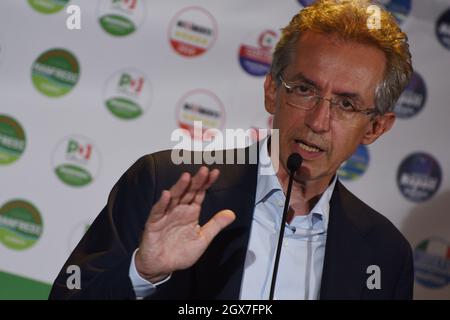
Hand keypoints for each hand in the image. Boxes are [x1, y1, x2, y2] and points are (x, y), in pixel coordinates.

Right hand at [135, 166, 235, 282]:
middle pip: (188, 192)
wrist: (161, 266)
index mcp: (190, 212)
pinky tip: (167, 195)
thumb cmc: (180, 252)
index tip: (215, 173)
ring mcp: (166, 215)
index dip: (206, 183)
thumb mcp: (203, 238)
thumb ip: (216, 225)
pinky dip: (162, 203)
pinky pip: (158, 211)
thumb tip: (231, 214)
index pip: (199, 193)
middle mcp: (179, 210)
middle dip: (196, 181)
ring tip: (186, 177)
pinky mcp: (154, 223)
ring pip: (173, 197)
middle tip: (204, 170)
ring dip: (179, 187)